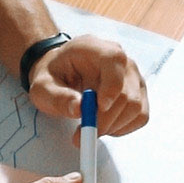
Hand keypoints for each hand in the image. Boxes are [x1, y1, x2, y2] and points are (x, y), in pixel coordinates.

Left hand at [26, 33, 150, 136]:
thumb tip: (79, 108)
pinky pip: (140, 116)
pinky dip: (122, 128)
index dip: (111, 88)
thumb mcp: (42, 87)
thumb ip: (58, 97)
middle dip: (105, 120)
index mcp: (95, 48)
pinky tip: (104, 125)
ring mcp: (133, 76)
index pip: (115, 61)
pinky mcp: (138, 92)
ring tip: (90, 128)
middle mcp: (120, 59)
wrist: (62, 73)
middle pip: (127, 93)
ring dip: (113, 126)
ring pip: (136, 107)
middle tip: (82, 134)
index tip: (97, 109)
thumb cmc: (54, 76)